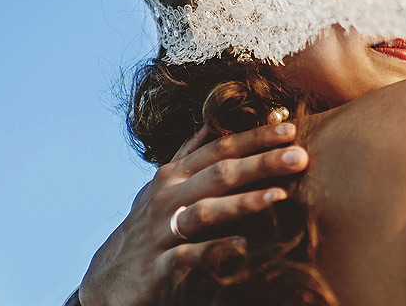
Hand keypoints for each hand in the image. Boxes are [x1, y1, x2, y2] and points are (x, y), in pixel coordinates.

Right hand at [77, 122, 308, 305]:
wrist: (105, 282)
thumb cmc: (145, 230)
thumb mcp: (162, 187)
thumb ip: (188, 155)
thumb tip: (212, 123)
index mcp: (174, 176)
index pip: (219, 148)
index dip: (254, 137)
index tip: (290, 128)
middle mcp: (167, 198)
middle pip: (219, 173)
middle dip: (261, 162)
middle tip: (300, 155)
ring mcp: (160, 231)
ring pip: (205, 211)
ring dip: (244, 202)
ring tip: (280, 195)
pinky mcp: (157, 266)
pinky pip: (188, 256)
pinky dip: (215, 250)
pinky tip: (243, 245)